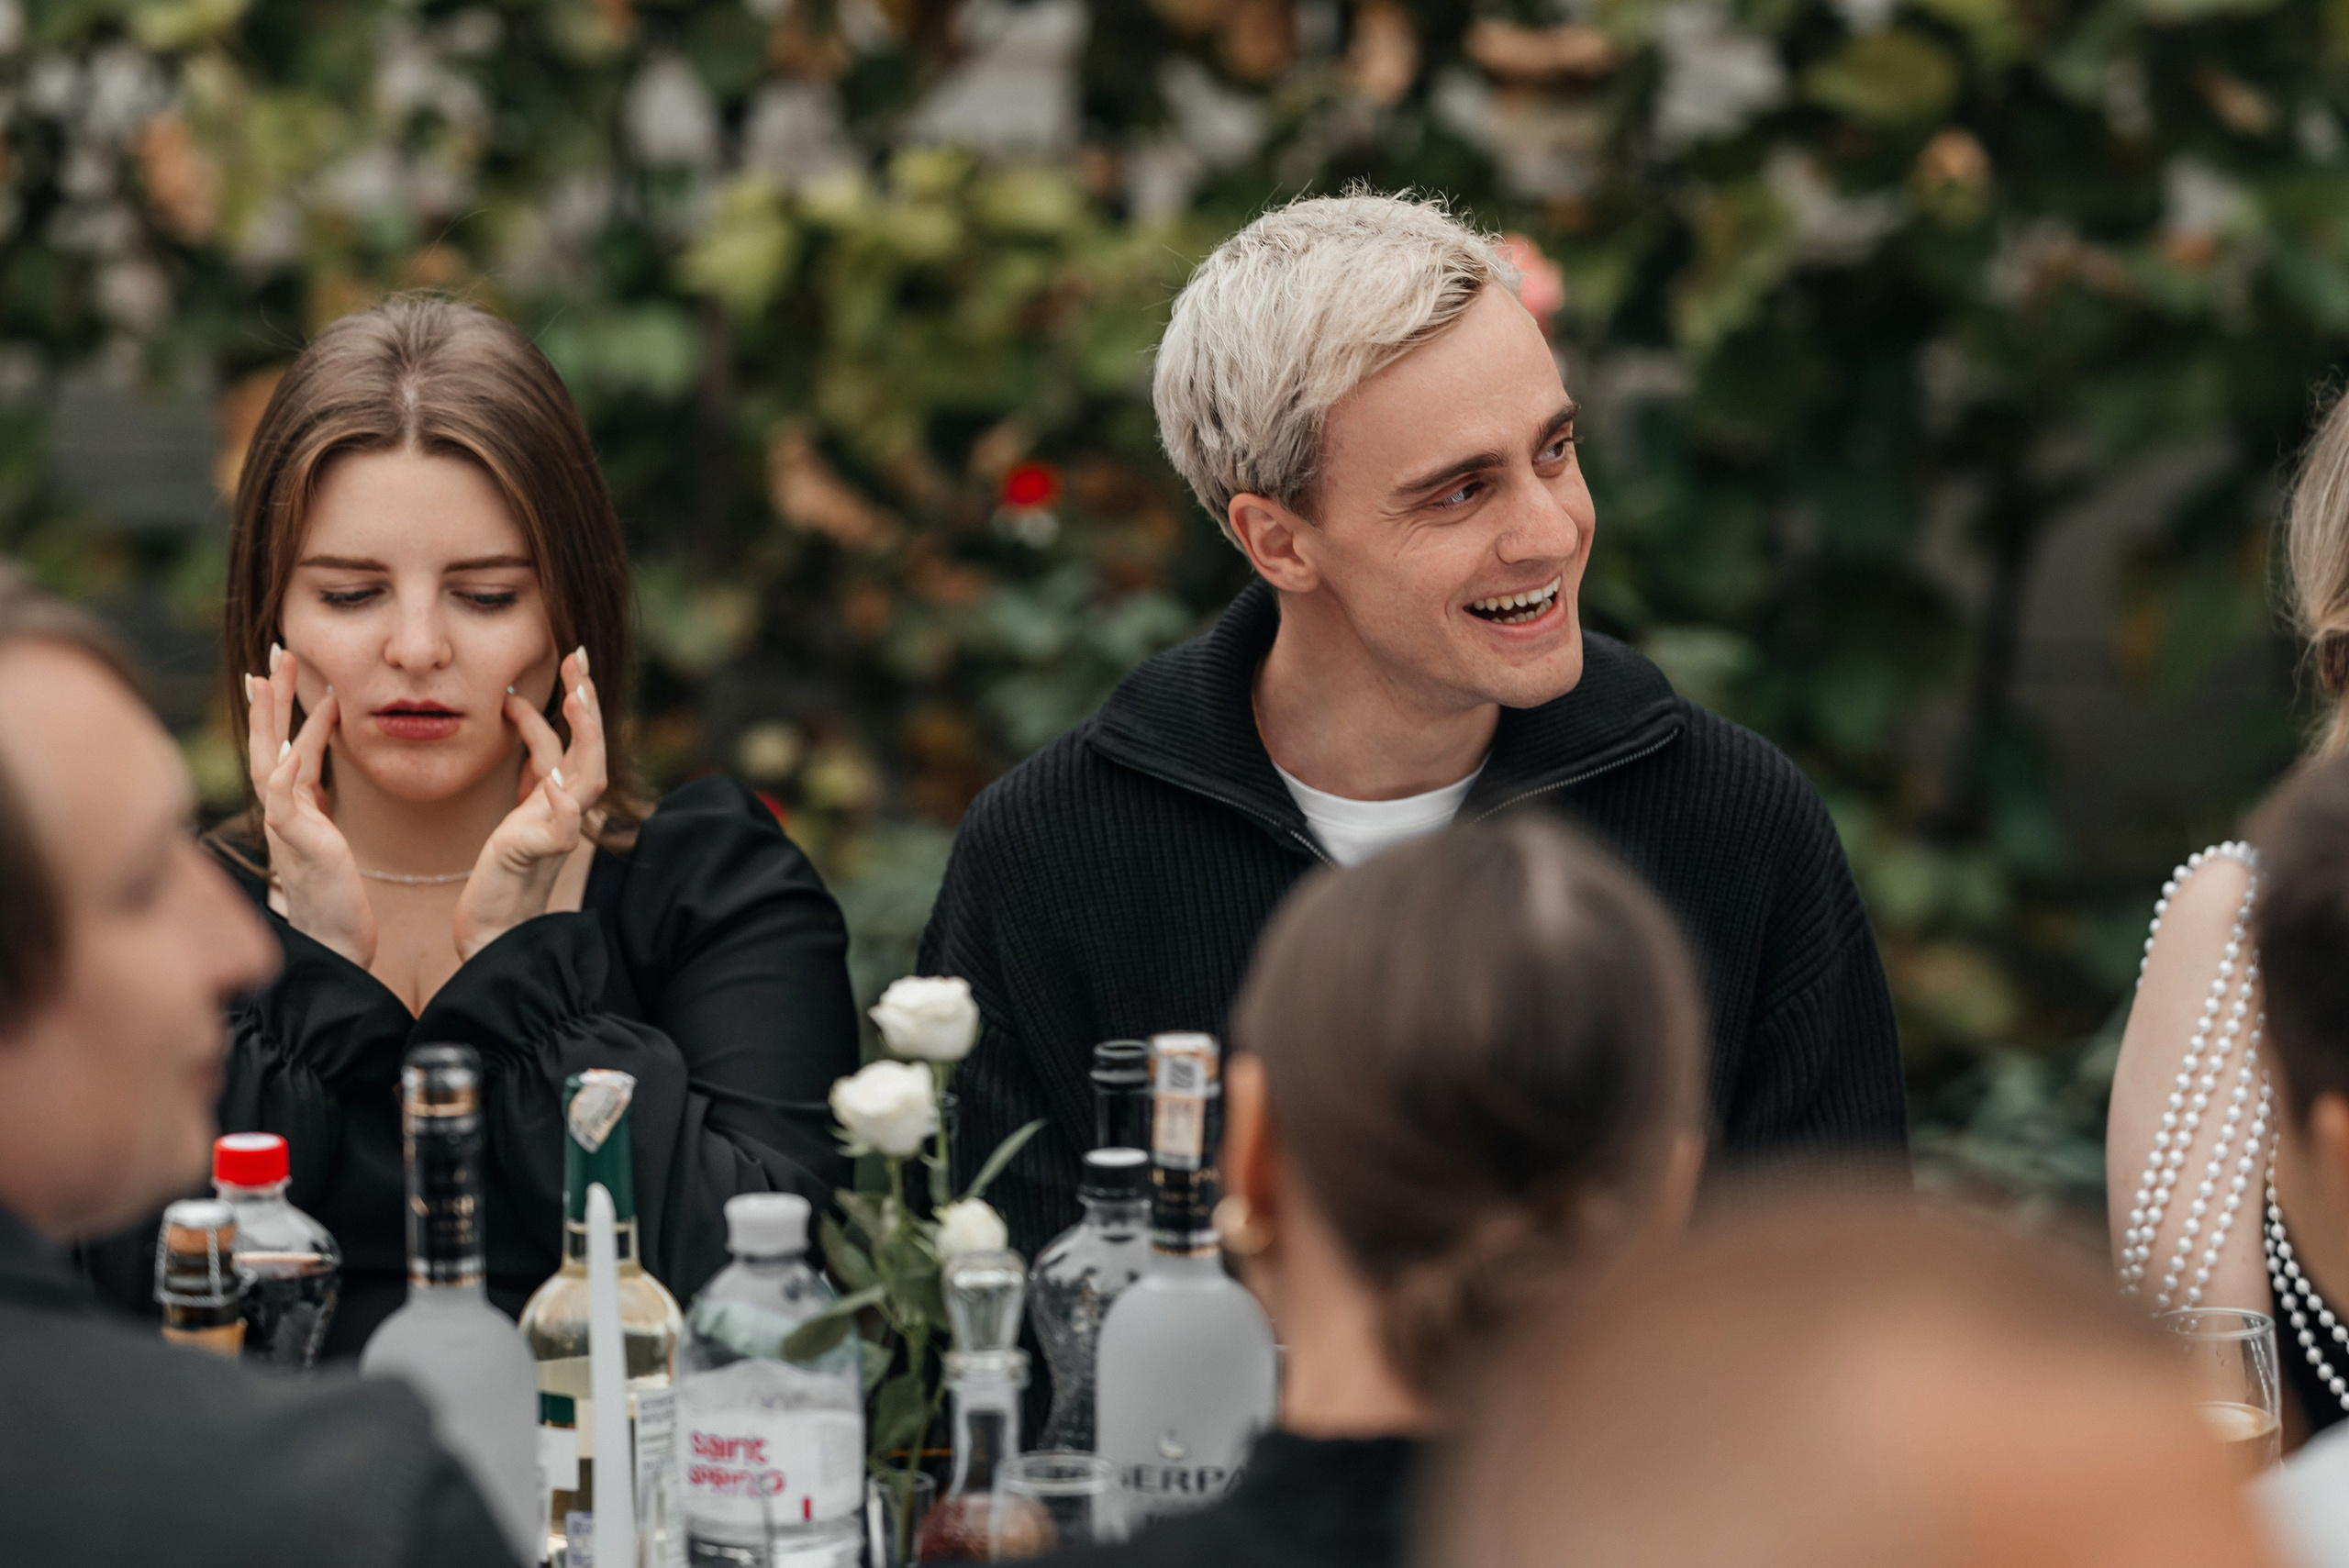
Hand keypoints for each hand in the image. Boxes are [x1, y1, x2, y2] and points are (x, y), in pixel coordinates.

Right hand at [246, 645, 376, 966]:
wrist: (335, 944)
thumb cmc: (334, 898)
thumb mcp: (326, 838)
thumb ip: (315, 805)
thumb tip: (310, 772)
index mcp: (290, 808)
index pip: (281, 746)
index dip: (279, 709)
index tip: (276, 672)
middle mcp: (280, 811)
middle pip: (266, 741)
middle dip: (269, 696)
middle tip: (275, 652)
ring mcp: (283, 823)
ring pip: (269, 756)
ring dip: (273, 713)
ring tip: (275, 672)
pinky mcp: (296, 839)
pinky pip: (288, 791)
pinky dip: (293, 759)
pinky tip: (303, 731)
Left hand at [452, 648, 605, 960]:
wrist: (495, 925)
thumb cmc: (505, 867)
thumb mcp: (518, 804)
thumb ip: (530, 764)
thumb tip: (520, 710)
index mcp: (562, 795)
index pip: (574, 739)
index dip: (575, 699)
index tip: (571, 657)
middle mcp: (568, 809)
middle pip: (591, 749)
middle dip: (587, 704)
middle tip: (579, 660)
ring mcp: (559, 831)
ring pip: (587, 778)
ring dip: (583, 738)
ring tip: (575, 699)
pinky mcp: (542, 853)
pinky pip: (563, 826)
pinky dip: (560, 801)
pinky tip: (550, 779)